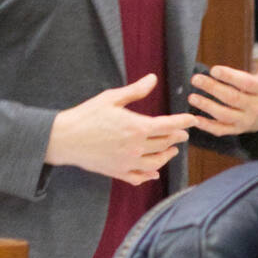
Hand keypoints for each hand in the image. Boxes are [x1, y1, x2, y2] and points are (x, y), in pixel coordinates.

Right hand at [46, 76, 200, 183]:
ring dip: (167, 156)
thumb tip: (153, 79)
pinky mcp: (117, 172)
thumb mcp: (111, 98)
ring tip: (171, 150)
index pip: (169, 126)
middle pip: (165, 144)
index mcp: (137, 127)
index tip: (192, 120)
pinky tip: (154, 173)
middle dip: (176, 138)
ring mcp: (127, 162)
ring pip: (156, 163)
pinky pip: (139, 178)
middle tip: (183, 134)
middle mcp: (136, 147)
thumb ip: (135, 91)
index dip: (183, 122)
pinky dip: (149, 176)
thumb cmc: (87, 116)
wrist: (65, 139)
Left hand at [189, 35, 257, 136]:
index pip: (246, 84)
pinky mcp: (237, 130)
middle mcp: (256, 107)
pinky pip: (221, 131)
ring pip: (224, 115)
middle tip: (195, 79)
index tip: (214, 69)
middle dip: (213, 89)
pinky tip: (194, 119)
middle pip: (232, 99)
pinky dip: (207, 127)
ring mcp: (246, 121)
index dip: (230, 77)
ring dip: (207, 107)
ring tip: (192, 96)